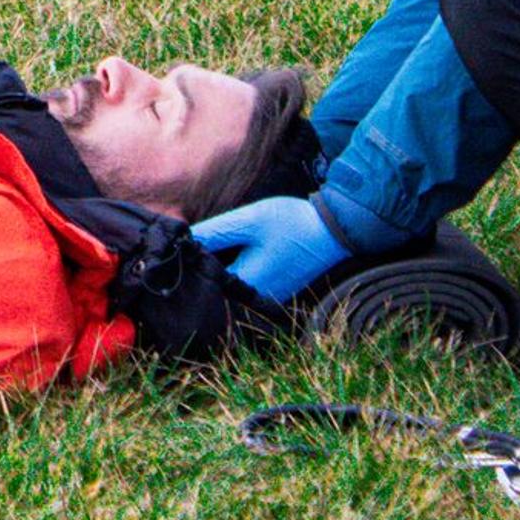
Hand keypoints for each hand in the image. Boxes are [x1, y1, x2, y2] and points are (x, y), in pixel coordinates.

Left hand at [192, 196, 353, 303]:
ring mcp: (268, 297)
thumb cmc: (292, 223)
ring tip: (220, 244)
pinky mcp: (277, 290)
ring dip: (225, 266)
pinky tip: (241, 250)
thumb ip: (216, 232)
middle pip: (218, 284)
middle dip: (208, 264)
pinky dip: (242, 267)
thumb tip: (184, 239)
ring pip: (234, 283)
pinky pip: (250, 282)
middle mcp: (255, 298)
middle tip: (201, 241)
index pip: (205, 278)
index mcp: (245, 284)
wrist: (335, 230)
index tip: (184, 245)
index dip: (193, 260)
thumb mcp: (249, 221)